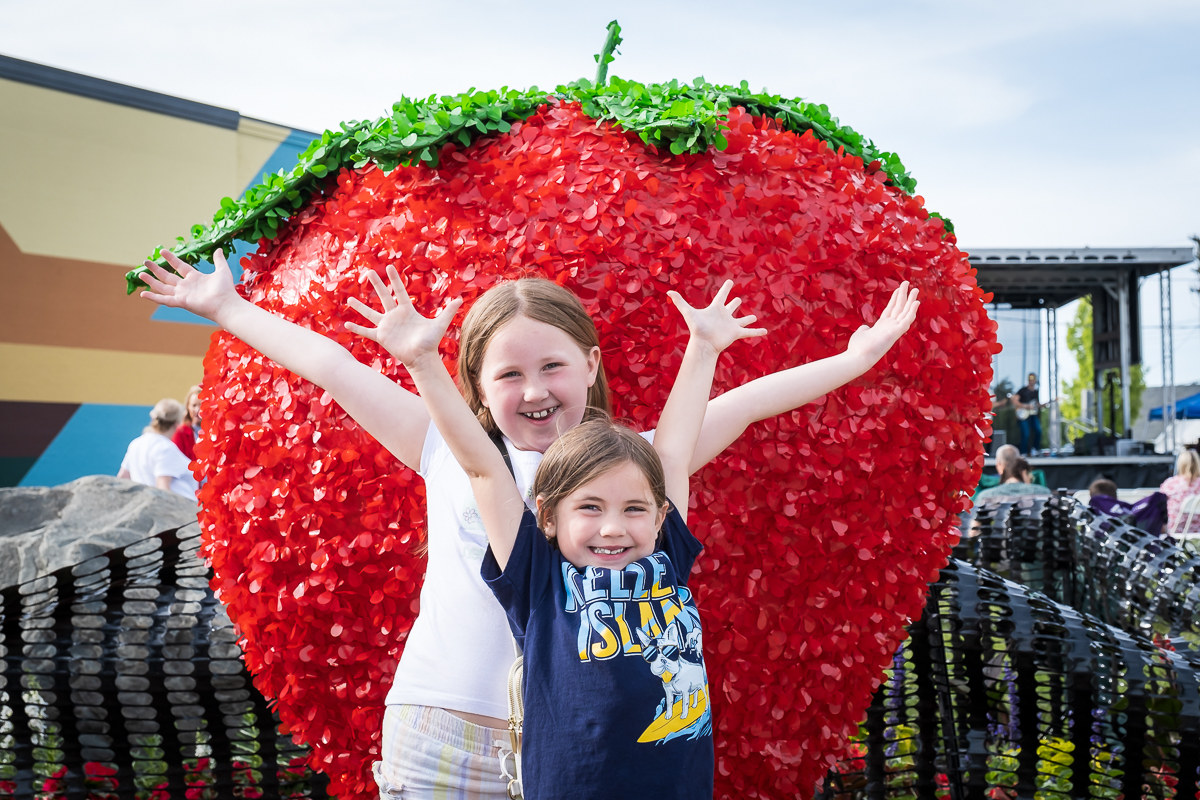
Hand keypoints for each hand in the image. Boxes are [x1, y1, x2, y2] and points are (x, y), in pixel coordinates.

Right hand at [138, 249, 240, 321]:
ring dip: (151, 281)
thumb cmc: (225, 289)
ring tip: (140, 274)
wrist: (226, 304)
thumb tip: (219, 249)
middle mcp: (187, 286)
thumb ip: (219, 260)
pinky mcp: (181, 302)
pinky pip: (164, 300)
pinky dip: (153, 297)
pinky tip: (143, 294)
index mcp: (195, 278)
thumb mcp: (222, 271)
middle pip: (167, 276)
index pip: (179, 266)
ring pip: (163, 287)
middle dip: (156, 269)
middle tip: (145, 261)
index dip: (171, 259)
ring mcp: (183, 295)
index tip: (162, 251)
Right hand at [345, 265, 462, 365]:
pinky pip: (367, 331)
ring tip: (349, 300)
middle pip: (383, 296)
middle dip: (377, 284)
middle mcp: (395, 316)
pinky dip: (357, 329)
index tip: (388, 267)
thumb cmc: (431, 342)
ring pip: (371, 313)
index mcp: (407, 310)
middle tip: (368, 272)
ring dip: (360, 306)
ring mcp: (387, 326)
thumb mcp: (440, 324)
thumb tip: (461, 299)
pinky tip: (346, 325)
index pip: (399, 291)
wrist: (422, 358)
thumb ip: (448, 311)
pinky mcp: (382, 337)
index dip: (394, 279)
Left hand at [667, 280, 766, 354]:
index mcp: (715, 309)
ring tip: (753, 317)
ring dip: (748, 319)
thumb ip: (679, 302)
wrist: (703, 344)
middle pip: (731, 307)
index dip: (726, 288)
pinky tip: (765, 331)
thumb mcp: (688, 312)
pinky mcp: (736, 333)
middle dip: (735, 303)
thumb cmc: (697, 328)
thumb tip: (668, 292)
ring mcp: (730, 325)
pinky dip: (757, 332)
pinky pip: (749, 332)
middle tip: (739, 299)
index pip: (721, 295)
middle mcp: (724, 316)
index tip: (730, 282)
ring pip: (741, 320)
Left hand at [845, 281, 918, 365]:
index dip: (894, 299)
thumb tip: (865, 327)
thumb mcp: (861, 334)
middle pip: (899, 308)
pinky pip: (907, 320)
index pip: (890, 310)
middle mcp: (889, 327)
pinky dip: (912, 311)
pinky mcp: (896, 332)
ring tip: (915, 289)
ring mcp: (894, 329)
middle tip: (907, 283)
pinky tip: (917, 302)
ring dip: (910, 300)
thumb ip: (865, 328)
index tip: (898, 289)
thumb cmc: (858, 347)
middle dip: (903, 295)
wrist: (858, 356)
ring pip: (905, 312)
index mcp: (882, 326)